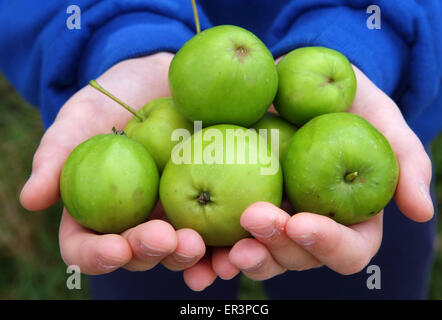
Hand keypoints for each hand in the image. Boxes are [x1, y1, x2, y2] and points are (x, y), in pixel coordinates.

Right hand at [20, 53, 206, 274]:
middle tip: (165, 238)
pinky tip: (237, 242)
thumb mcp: (82, 116)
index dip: (97, 256)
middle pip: (138, 253)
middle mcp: (137, 221)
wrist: (165, 79)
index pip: (89, 246)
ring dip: (188, 257)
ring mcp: (175, 214)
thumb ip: (56, 155)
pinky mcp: (213, 201)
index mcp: (100, 211)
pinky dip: (225, 243)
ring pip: (178, 250)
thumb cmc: (118, 96)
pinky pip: (219, 229)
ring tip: (198, 245)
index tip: (113, 248)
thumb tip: (30, 200)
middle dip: (150, 253)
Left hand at [183, 65, 433, 285]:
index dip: (327, 244)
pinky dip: (209, 252)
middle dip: (278, 248)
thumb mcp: (378, 115)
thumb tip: (421, 212)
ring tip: (224, 250)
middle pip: (299, 260)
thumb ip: (404, 158)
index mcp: (347, 217)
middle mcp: (309, 228)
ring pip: (261, 258)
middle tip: (253, 219)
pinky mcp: (235, 210)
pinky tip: (192, 247)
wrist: (291, 78)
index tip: (302, 220)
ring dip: (244, 260)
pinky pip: (223, 240)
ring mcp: (272, 222)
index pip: (347, 249)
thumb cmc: (342, 96)